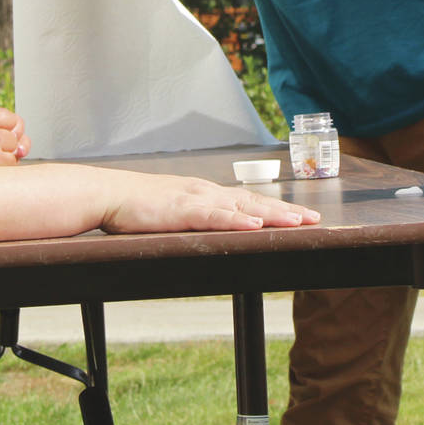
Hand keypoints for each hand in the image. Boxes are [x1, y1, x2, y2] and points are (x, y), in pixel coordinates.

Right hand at [100, 175, 319, 233]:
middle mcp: (208, 192)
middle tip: (314, 220)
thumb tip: (215, 233)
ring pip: (242, 206)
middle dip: (286, 211)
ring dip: (272, 214)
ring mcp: (196, 199)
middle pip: (255, 201)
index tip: (302, 216)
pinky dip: (236, 220)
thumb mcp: (175, 213)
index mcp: (207, 193)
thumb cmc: (138, 207)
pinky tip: (254, 224)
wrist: (108, 194)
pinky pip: (214, 216)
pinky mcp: (182, 209)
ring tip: (297, 222)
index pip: (250, 200)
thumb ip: (196, 220)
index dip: (277, 208)